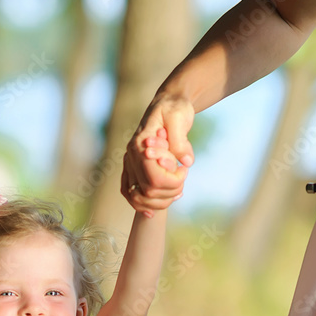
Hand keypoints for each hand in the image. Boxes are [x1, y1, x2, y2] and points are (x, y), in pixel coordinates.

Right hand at [122, 94, 194, 215]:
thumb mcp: (180, 117)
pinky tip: (154, 211)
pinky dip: (142, 205)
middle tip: (182, 178)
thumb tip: (186, 161)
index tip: (184, 169)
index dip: (173, 181)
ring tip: (177, 192)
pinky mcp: (133, 169)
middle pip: (147, 191)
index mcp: (140, 144)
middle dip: (170, 191)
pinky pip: (130, 194)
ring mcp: (130, 163)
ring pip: (137, 198)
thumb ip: (180, 139)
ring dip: (159, 202)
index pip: (154, 178)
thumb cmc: (175, 108)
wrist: (168, 104)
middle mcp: (130, 155)